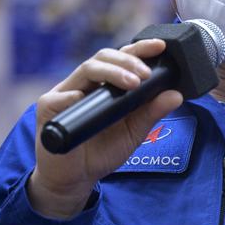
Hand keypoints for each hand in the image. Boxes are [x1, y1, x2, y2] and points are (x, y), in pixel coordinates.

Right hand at [28, 39, 182, 218]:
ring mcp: (66, 94)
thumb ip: (152, 112)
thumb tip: (176, 94)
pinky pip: (57, 99)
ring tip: (131, 83)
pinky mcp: (48, 111)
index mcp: (106, 84)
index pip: (122, 58)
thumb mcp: (134, 131)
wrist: (75, 179)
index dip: (139, 48)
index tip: (160, 46)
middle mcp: (86, 83)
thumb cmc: (102, 150)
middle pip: (103, 57)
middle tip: (146, 74)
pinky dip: (70, 97)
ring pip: (86, 69)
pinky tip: (82, 98)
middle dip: (127, 61)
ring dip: (111, 72)